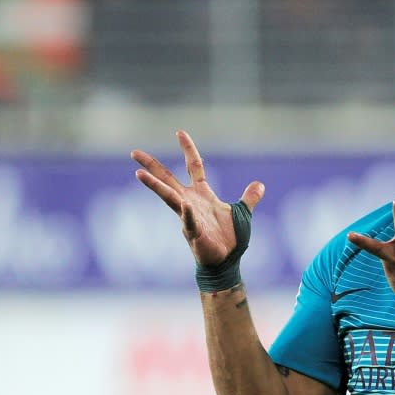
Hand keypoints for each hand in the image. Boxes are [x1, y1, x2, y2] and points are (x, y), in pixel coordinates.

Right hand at [131, 130, 264, 266]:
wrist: (227, 262)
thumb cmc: (231, 239)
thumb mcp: (243, 213)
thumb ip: (249, 198)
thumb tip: (260, 185)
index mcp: (203, 195)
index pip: (194, 167)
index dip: (188, 150)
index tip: (180, 132)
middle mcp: (191, 202)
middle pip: (168, 179)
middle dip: (152, 166)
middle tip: (134, 152)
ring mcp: (189, 217)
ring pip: (169, 197)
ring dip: (155, 186)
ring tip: (139, 174)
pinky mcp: (194, 233)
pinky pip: (189, 221)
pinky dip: (188, 214)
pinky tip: (184, 205)